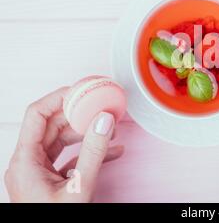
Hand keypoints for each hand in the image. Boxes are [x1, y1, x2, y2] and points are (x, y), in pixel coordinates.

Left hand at [4, 87, 123, 201]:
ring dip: (87, 132)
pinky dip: (90, 151)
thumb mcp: (78, 188)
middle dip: (79, 114)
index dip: (59, 98)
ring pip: (62, 140)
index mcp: (25, 161)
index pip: (37, 115)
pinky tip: (112, 151)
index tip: (82, 90)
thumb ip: (93, 152)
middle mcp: (28, 162)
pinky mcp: (51, 180)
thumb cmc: (55, 220)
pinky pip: (70, 157)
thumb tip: (104, 121)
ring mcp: (39, 171)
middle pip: (52, 125)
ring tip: (111, 127)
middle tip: (100, 103)